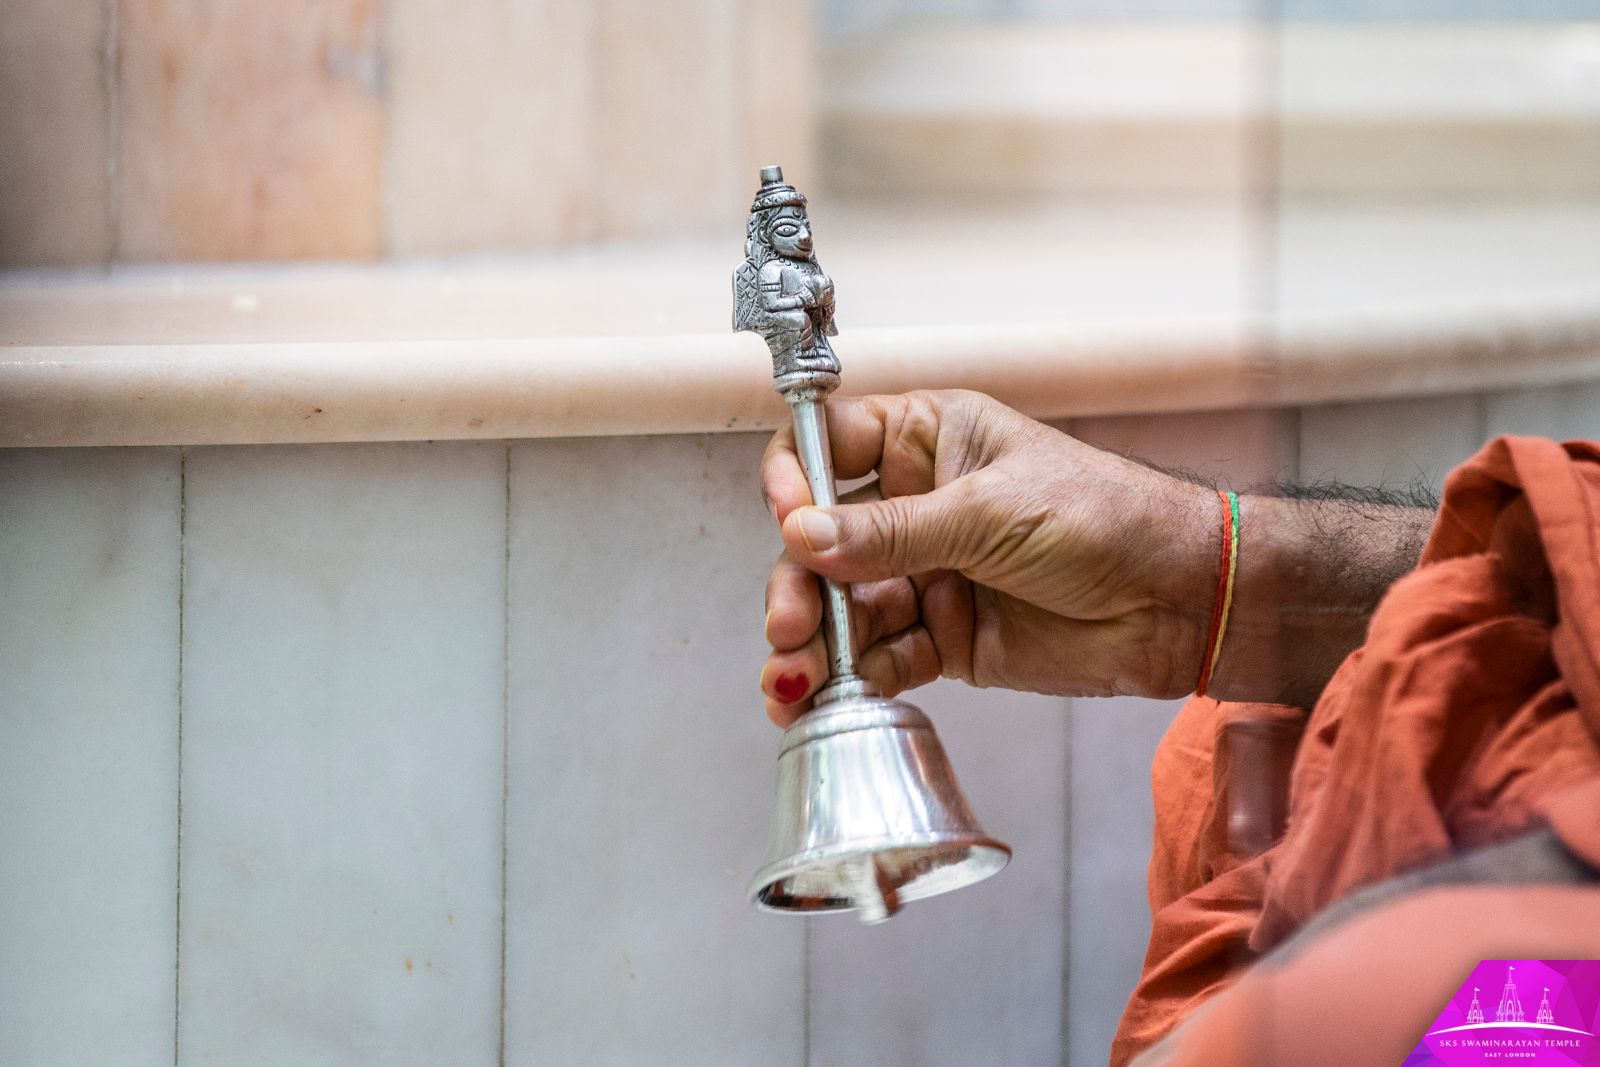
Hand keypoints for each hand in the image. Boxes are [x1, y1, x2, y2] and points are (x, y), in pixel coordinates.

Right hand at [759, 390, 1218, 724]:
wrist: (1178, 601)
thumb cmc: (1105, 520)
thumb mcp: (990, 512)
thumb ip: (892, 532)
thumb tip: (803, 535)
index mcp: (926, 442)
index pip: (829, 445)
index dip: (795, 479)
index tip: (790, 518)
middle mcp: (914, 505)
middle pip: (820, 540)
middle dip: (798, 584)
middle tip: (791, 624)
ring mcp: (926, 574)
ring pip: (842, 606)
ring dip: (813, 644)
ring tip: (795, 682)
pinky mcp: (943, 637)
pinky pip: (880, 657)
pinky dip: (852, 680)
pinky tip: (825, 701)